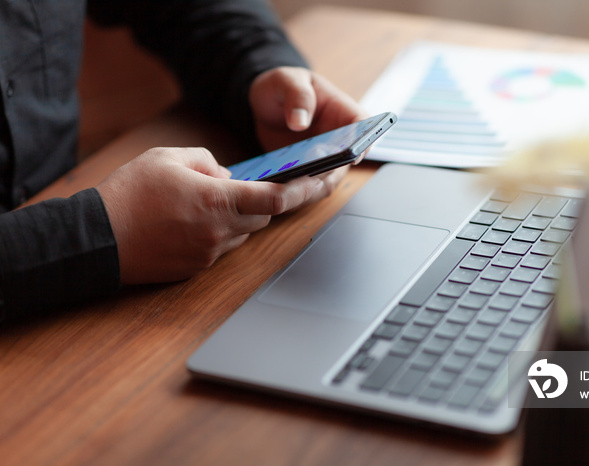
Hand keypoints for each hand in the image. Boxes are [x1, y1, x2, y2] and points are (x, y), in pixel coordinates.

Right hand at [97, 147, 323, 283]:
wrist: (95, 239)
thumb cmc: (128, 195)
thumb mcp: (167, 157)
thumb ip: (207, 160)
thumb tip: (227, 176)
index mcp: (217, 201)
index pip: (275, 198)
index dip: (302, 190)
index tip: (320, 182)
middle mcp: (219, 232)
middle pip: (263, 217)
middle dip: (262, 201)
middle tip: (245, 186)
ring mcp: (209, 254)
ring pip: (243, 234)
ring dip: (238, 217)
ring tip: (204, 201)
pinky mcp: (196, 268)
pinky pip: (221, 248)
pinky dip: (219, 232)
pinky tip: (191, 221)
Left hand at [249, 67, 367, 204]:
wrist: (264, 105)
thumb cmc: (281, 87)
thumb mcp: (285, 80)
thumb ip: (297, 95)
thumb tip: (300, 121)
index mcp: (341, 111)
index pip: (363, 126)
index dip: (364, 142)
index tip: (354, 156)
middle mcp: (339, 139)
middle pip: (347, 162)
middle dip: (331, 172)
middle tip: (308, 174)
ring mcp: (325, 158)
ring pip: (328, 181)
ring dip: (311, 188)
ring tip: (288, 187)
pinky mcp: (308, 173)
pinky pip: (308, 189)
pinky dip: (295, 193)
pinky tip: (277, 190)